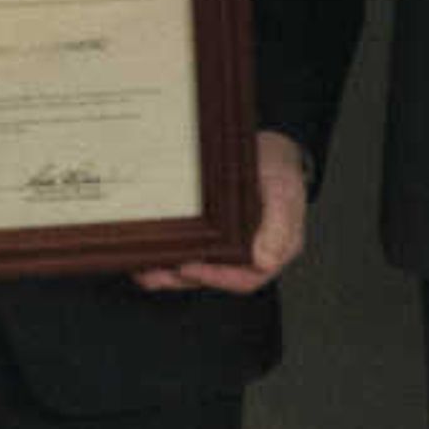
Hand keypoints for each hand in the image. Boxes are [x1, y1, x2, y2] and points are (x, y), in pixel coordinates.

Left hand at [136, 130, 312, 294]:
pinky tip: (149, 251)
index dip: (217, 279)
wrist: (270, 149)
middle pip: (216, 276)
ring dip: (170, 272)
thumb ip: (277, 227)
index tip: (190, 269)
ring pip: (200, 266)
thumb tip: (266, 261)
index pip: (246, 278)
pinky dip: (171, 252)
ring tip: (145, 271)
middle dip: (183, 279)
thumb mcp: (283, 193)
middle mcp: (250, 253)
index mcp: (273, 251)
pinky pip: (192, 247)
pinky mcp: (213, 232)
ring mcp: (229, 243)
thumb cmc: (281, 170)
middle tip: (155, 275)